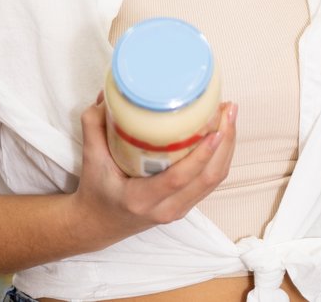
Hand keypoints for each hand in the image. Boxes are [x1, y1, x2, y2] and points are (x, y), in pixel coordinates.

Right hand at [70, 94, 236, 248]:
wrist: (98, 224)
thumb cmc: (95, 191)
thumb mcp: (91, 160)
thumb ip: (94, 127)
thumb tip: (106, 94)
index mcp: (140, 199)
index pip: (178, 179)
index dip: (201, 155)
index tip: (215, 128)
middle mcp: (165, 208)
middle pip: (207, 177)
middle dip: (225, 141)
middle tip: (228, 109)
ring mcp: (179, 209)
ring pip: (215, 178)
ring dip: (228, 145)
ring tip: (229, 114)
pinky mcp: (187, 204)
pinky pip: (212, 180)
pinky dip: (222, 155)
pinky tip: (224, 131)